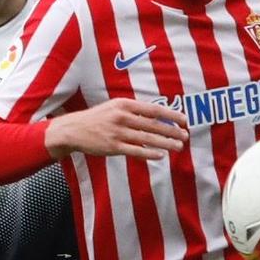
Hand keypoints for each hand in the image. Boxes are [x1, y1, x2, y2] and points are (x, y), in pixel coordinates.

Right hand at [46, 98, 188, 160]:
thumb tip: (157, 118)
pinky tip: (161, 155)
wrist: (74, 130)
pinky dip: (149, 153)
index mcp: (124, 104)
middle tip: (186, 136)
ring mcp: (117, 133)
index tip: (184, 120)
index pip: (153, 110)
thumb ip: (134, 111)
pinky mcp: (113, 147)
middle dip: (172, 131)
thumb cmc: (98, 118)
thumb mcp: (115, 107)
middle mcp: (122, 117)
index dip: (171, 115)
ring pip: (147, 139)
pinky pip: (135, 151)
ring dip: (166, 143)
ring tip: (179, 147)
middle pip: (153, 125)